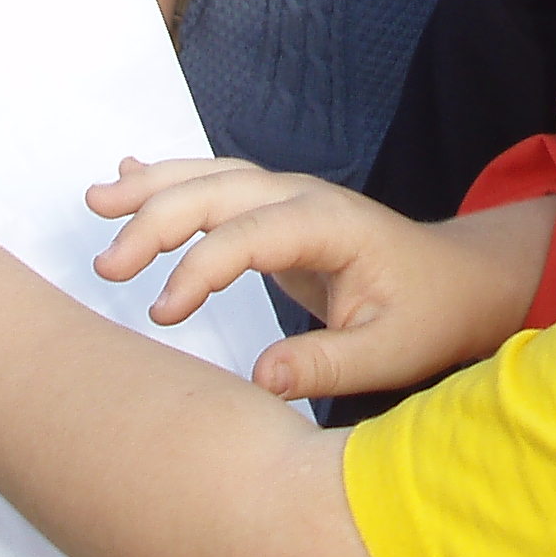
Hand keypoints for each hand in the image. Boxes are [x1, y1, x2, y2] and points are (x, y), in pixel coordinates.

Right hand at [86, 155, 548, 401]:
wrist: (458, 281)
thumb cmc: (427, 315)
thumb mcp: (390, 353)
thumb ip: (328, 365)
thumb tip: (262, 381)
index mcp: (329, 225)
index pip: (249, 235)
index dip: (200, 268)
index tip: (162, 313)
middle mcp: (303, 197)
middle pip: (218, 190)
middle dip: (157, 218)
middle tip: (107, 266)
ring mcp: (287, 198)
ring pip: (210, 178)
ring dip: (152, 188)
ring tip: (96, 203)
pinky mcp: (274, 213)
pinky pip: (215, 187)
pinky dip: (169, 180)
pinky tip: (126, 176)